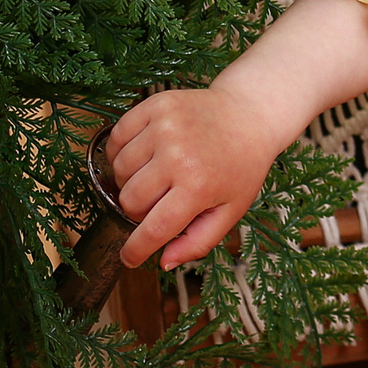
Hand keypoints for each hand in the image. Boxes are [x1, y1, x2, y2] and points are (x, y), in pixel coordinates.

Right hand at [108, 84, 289, 270]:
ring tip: (157, 174)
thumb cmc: (241, 166)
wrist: (251, 114)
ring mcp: (164, 127)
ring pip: (118, 171)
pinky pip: (115, 139)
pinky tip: (144, 154)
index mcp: (199, 186)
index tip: (129, 258)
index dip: (135, 250)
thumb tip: (163, 263)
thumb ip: (198, 241)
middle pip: (129, 200)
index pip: (153, 229)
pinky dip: (121, 152)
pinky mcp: (155, 105)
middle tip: (161, 201)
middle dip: (139, 210)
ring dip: (130, 180)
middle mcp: (179, 155)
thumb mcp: (231, 209)